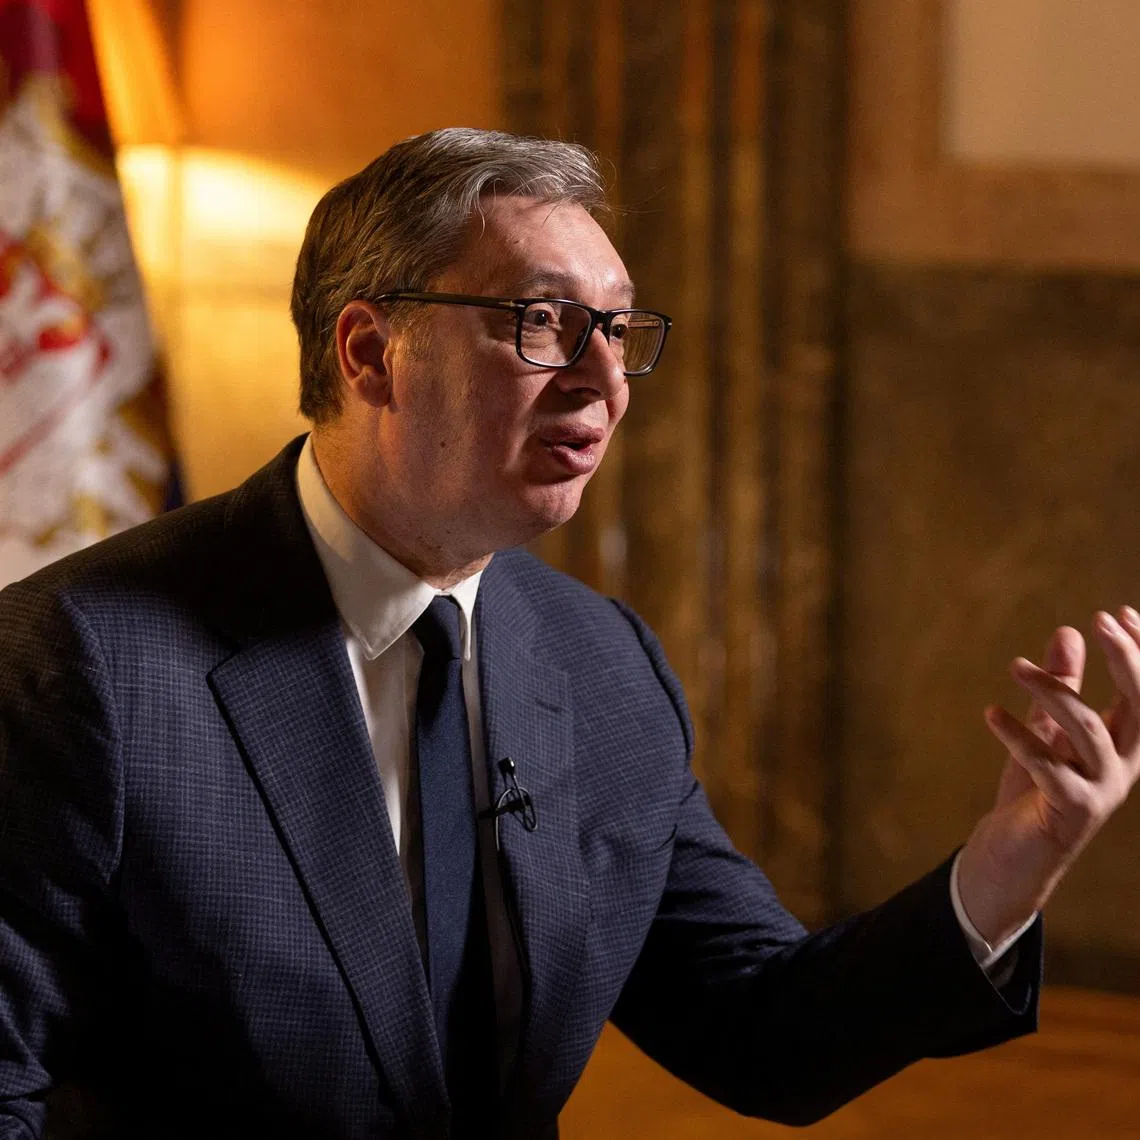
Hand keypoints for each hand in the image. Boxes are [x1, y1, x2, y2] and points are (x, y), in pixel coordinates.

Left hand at [956, 608, 1139, 946]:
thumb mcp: (1047, 730)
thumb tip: (1068, 633)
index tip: (1119, 612)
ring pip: (1088, 729)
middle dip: (1126, 660)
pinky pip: (1046, 764)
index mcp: (1122, 744)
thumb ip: (1064, 686)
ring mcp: (1101, 790)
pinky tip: (990, 714)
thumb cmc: (1033, 791)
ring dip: (1053, 691)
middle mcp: (1122, 766)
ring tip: (1015, 665)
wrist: (1013, 855)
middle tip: (1099, 622)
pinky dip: (1017, 736)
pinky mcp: (1072, 810)